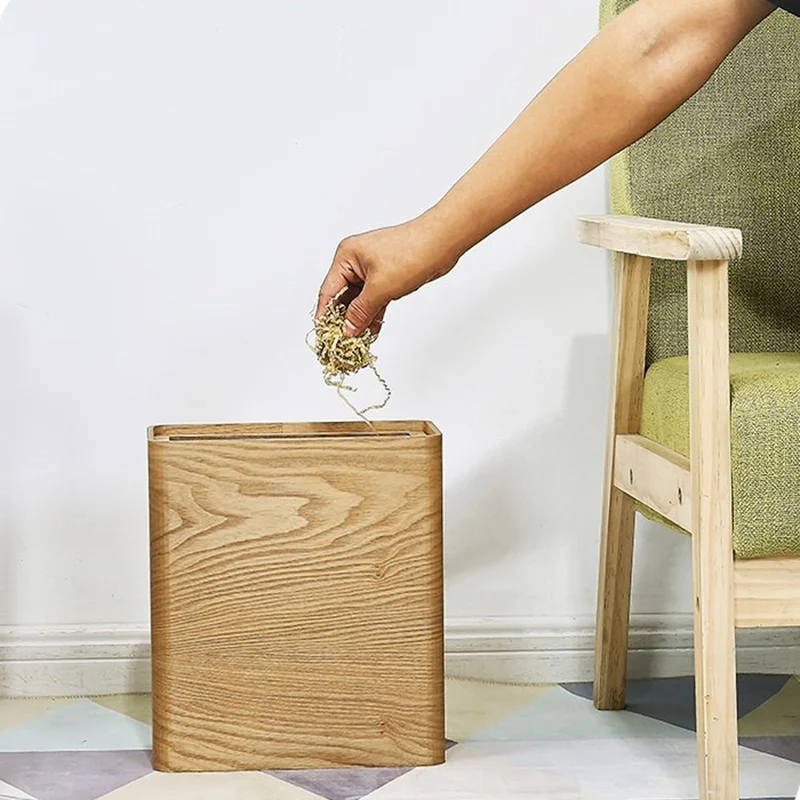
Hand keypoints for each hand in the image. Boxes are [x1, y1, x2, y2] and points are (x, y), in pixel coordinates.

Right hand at [316, 214, 460, 336]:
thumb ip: (361, 311)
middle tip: (342, 343)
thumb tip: (348, 329)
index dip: (325, 316)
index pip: (329, 291)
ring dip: (359, 320)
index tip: (325, 337)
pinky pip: (373, 300)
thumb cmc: (412, 253)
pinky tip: (372, 331)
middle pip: (343, 297)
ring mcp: (371, 270)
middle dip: (344, 320)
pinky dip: (373, 315)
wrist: (443, 243)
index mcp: (347, 257)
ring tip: (357, 341)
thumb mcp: (381, 287)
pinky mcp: (386, 277)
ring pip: (359, 301)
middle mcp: (356, 262)